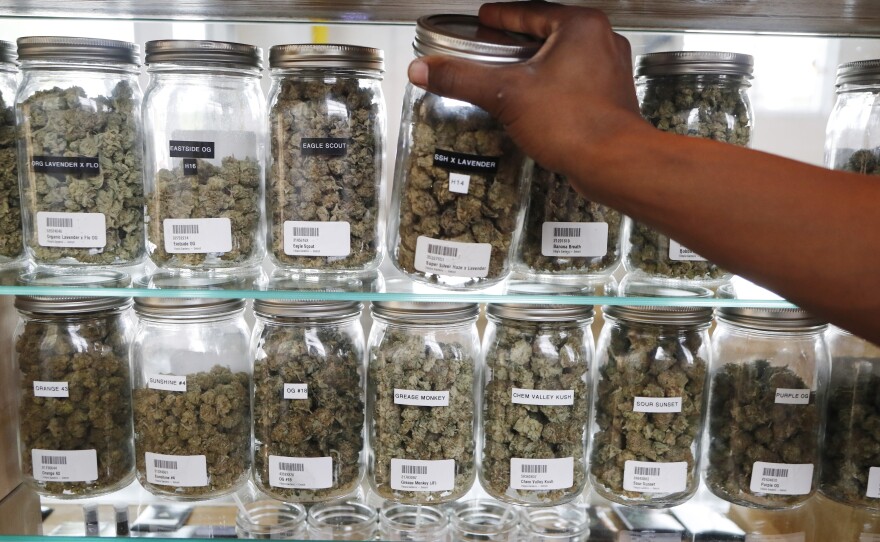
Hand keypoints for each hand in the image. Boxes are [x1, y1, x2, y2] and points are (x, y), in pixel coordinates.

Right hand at [408, 1, 647, 179]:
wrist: (615, 162)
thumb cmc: (576, 124)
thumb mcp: (506, 95)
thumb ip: (463, 79)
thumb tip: (426, 69)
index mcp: (580, 27)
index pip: (530, 11)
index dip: (502, 16)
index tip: (486, 18)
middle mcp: (601, 42)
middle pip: (548, 32)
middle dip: (517, 39)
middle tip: (493, 44)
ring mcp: (609, 70)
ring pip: (564, 57)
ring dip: (536, 63)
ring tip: (511, 72)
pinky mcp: (610, 97)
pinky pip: (575, 80)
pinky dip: (552, 84)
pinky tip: (536, 100)